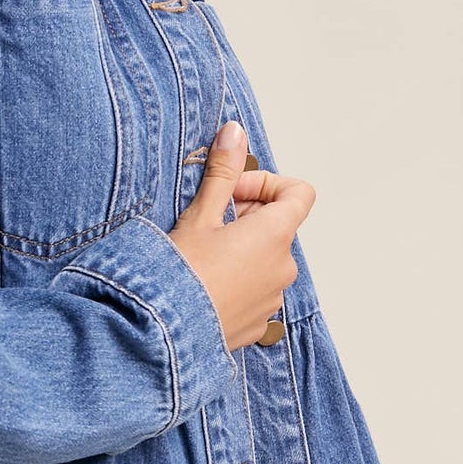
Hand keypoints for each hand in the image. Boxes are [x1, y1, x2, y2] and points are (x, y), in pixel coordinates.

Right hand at [167, 122, 315, 350]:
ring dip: (242, 250)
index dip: (267, 184)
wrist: (163, 332)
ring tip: (202, 257)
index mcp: (276, 234)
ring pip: (266, 259)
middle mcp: (284, 267)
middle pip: (278, 226)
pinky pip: (256, 291)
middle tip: (207, 222)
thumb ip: (223, 172)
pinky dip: (238, 281)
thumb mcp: (199, 215)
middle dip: (247, 216)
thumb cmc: (181, 274)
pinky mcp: (259, 323)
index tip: (233, 192)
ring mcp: (274, 298)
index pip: (299, 193)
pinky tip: (206, 285)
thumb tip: (236, 132)